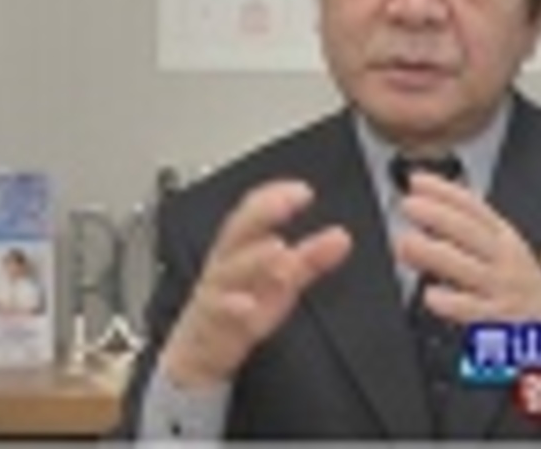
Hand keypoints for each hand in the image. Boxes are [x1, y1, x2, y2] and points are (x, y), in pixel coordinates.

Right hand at [161, 181, 351, 387]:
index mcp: (239, 247)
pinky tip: (249, 305)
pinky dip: (233, 307)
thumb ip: (310, 258)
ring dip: (255, 258)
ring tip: (280, 248)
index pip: (254, 212)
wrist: (198, 350)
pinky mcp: (212, 325)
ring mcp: (216, 293)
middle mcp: (225, 264)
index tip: (302, 190)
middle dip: (262, 213)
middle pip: (238, 231)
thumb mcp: (280, 280)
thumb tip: (342, 236)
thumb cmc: (240, 304)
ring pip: (230, 271)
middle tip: (289, 200)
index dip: (275, 197)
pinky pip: (220, 314)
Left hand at [393, 172, 540, 324]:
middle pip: (470, 231)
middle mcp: (503, 258)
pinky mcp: (499, 320)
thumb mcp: (503, 250)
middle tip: (409, 205)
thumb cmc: (522, 287)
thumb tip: (428, 211)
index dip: (445, 190)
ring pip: (467, 268)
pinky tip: (431, 295)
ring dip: (435, 253)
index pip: (474, 206)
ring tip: (406, 243)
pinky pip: (474, 311)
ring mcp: (501, 288)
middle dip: (439, 215)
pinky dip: (452, 302)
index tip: (417, 181)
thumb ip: (469, 232)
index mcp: (503, 237)